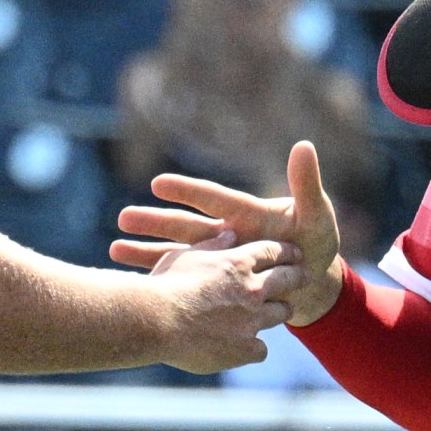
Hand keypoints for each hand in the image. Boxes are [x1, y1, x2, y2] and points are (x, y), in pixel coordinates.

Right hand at [114, 143, 344, 327]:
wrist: (314, 284)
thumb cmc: (316, 244)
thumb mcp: (316, 216)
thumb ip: (305, 185)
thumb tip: (304, 145)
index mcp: (247, 215)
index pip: (214, 199)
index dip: (189, 191)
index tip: (158, 184)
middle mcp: (226, 234)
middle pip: (186, 226)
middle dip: (155, 222)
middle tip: (123, 217)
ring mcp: (218, 259)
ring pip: (176, 253)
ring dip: (146, 250)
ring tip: (114, 249)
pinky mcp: (215, 283)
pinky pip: (183, 281)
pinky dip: (159, 278)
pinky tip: (131, 277)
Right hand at [143, 232, 309, 372]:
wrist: (155, 321)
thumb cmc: (163, 285)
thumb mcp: (185, 256)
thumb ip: (210, 245)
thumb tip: (230, 234)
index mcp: (238, 262)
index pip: (274, 251)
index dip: (286, 252)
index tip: (294, 254)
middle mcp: (252, 289)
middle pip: (289, 279)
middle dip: (298, 276)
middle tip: (304, 277)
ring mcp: (252, 320)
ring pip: (282, 313)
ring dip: (280, 310)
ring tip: (279, 312)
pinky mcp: (245, 349)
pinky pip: (262, 348)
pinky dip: (254, 347)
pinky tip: (246, 347)